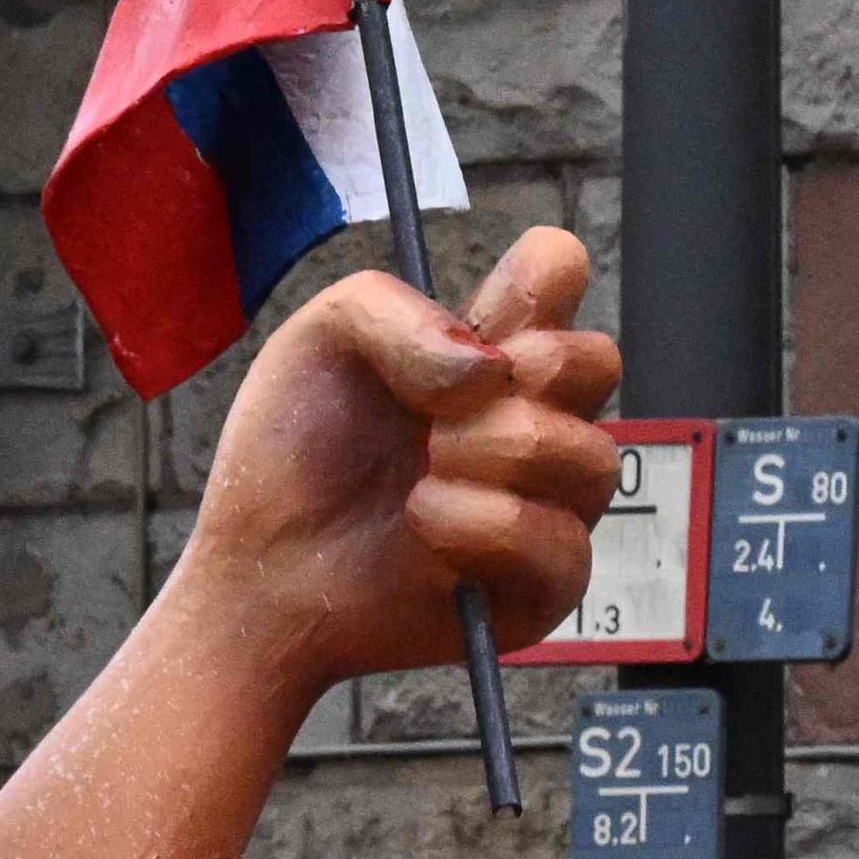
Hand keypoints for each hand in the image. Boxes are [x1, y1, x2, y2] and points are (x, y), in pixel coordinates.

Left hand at [171, 228, 621, 697]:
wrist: (259, 568)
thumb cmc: (292, 456)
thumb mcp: (320, 347)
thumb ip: (396, 314)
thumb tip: (492, 369)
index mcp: (483, 348)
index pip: (560, 273)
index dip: (544, 280)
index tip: (491, 319)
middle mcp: (529, 415)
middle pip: (598, 361)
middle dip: (526, 376)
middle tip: (437, 417)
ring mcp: (544, 500)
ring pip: (589, 457)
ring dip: (496, 455)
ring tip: (419, 479)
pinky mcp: (539, 585)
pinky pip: (562, 547)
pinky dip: (487, 528)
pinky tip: (425, 525)